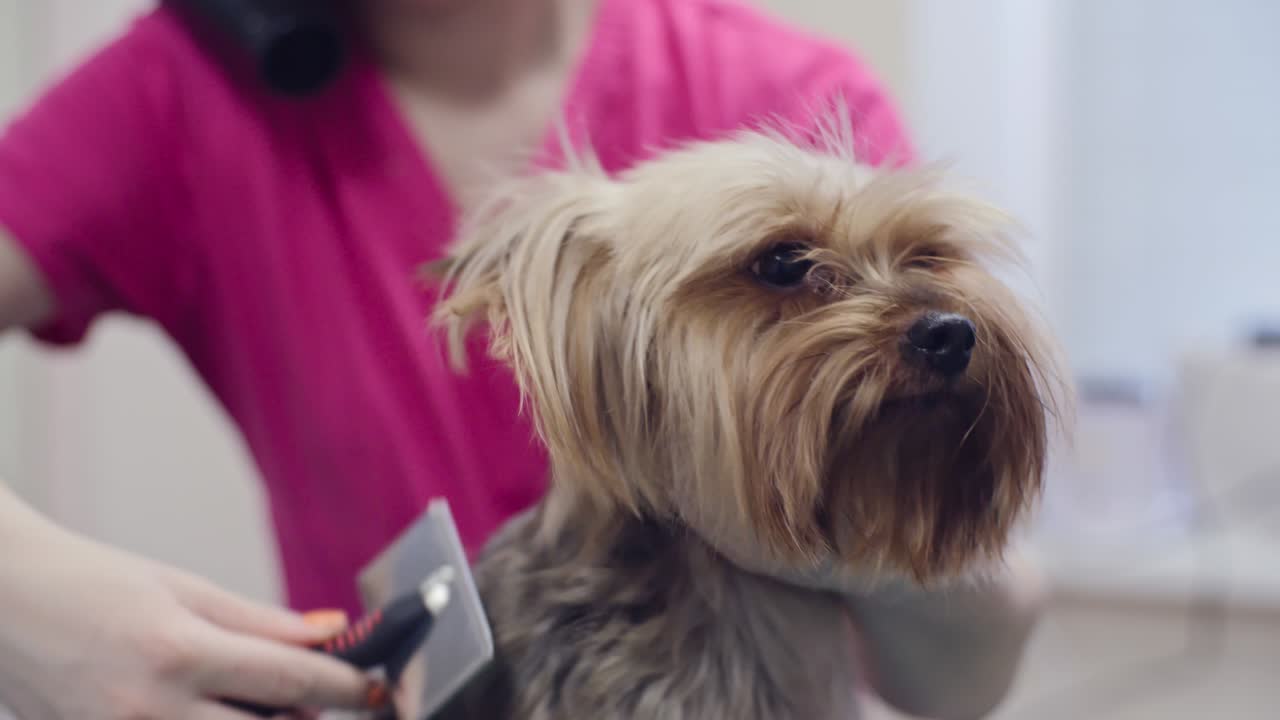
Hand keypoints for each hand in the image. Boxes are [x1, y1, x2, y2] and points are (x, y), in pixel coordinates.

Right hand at [0, 511, 379, 718]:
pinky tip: (213, 711)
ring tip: (260, 700)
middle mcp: (149, 708)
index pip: (291, 681)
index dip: (347, 688)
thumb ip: (261, 622)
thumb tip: (331, 632)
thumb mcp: (184, 588)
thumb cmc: (92, 582)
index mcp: (178, 651)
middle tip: (320, 700)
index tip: (378, 692)